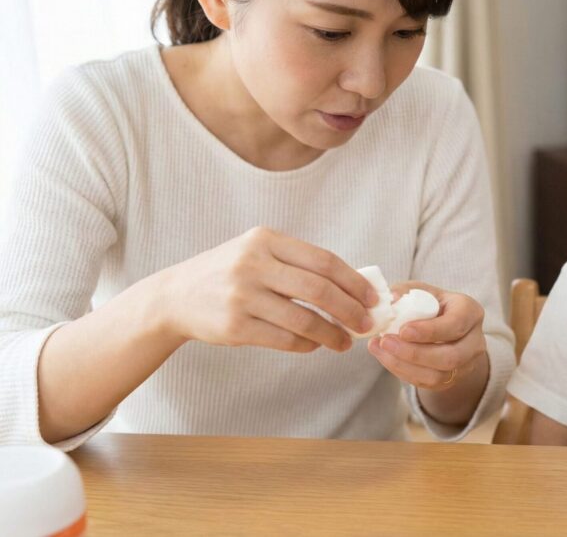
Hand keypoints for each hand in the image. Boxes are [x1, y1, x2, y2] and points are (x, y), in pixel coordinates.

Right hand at [156, 226, 376, 352]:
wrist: (175, 296)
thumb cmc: (230, 274)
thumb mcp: (258, 253)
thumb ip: (298, 264)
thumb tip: (353, 286)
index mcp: (266, 240)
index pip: (323, 260)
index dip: (353, 281)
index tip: (372, 298)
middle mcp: (253, 264)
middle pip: (318, 289)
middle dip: (350, 309)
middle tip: (366, 323)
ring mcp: (242, 296)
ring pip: (304, 319)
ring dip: (332, 334)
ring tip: (344, 342)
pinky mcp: (235, 326)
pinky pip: (284, 339)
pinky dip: (307, 345)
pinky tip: (315, 346)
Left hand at [367, 282, 485, 390]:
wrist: (442, 326)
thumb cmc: (430, 304)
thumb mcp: (420, 291)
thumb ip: (404, 291)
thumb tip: (392, 298)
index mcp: (470, 312)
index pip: (456, 324)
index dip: (430, 331)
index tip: (403, 330)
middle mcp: (475, 341)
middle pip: (451, 357)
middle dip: (415, 353)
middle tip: (386, 342)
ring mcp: (467, 364)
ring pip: (439, 376)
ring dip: (405, 366)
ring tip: (381, 350)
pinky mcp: (453, 379)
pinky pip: (429, 384)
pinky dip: (404, 373)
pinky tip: (386, 358)